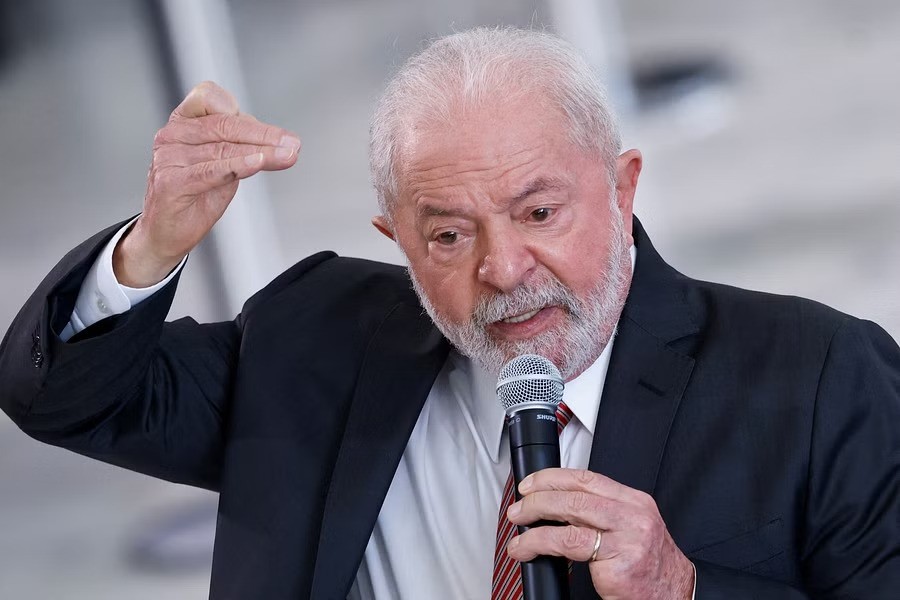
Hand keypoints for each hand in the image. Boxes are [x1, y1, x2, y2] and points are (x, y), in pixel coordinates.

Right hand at [114, 81, 301, 286]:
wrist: (167, 232)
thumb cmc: (196, 194)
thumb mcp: (225, 163)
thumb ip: (243, 146)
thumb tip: (282, 141)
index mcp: (183, 122)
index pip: (210, 97)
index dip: (243, 112)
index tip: (276, 132)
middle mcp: (172, 134)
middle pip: (224, 124)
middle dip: (265, 135)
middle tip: (293, 144)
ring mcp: (168, 157)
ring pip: (223, 148)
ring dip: (261, 152)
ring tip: (287, 156)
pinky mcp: (170, 182)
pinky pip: (210, 170)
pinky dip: (237, 165)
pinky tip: (257, 163)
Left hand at [506, 468, 693, 599]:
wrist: (676, 597)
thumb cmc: (648, 567)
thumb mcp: (631, 530)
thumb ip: (601, 514)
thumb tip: (556, 505)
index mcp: (635, 502)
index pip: (588, 478)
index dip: (553, 477)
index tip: (531, 483)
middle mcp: (633, 516)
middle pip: (576, 495)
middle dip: (538, 498)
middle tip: (519, 508)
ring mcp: (627, 540)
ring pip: (570, 516)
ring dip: (535, 521)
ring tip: (519, 529)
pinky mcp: (618, 565)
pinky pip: (570, 547)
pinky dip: (540, 544)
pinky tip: (528, 549)